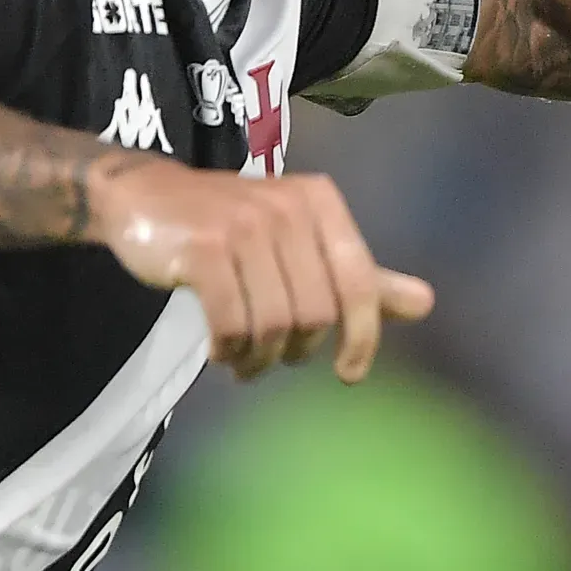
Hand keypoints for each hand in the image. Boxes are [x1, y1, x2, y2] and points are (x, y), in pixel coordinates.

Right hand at [86, 155, 434, 381]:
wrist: (144, 196)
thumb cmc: (234, 226)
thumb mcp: (301, 242)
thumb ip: (359, 276)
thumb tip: (426, 304)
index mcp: (321, 204)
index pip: (358, 282)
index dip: (362, 335)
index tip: (350, 374)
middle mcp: (288, 209)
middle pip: (315, 313)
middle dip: (298, 351)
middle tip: (276, 360)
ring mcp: (244, 227)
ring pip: (274, 323)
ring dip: (260, 357)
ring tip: (245, 360)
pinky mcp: (202, 249)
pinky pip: (230, 324)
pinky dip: (228, 350)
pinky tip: (222, 351)